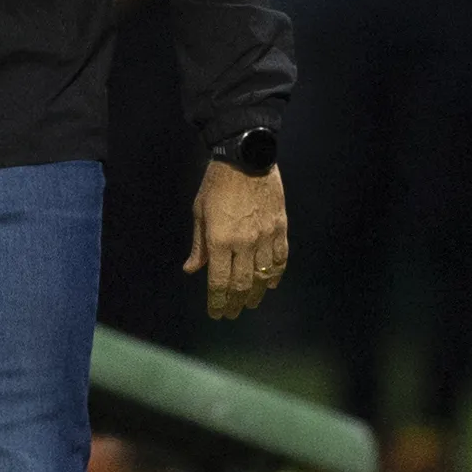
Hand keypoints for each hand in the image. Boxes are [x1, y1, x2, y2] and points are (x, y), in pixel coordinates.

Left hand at [186, 158, 288, 319]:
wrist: (246, 158)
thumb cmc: (216, 184)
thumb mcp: (199, 212)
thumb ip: (198, 245)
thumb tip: (192, 270)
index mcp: (219, 240)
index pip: (218, 282)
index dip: (217, 302)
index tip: (216, 313)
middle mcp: (243, 243)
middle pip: (241, 284)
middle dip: (235, 303)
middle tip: (232, 313)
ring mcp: (265, 236)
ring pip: (263, 276)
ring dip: (256, 294)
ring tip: (250, 303)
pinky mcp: (280, 228)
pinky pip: (280, 258)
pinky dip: (275, 275)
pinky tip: (270, 283)